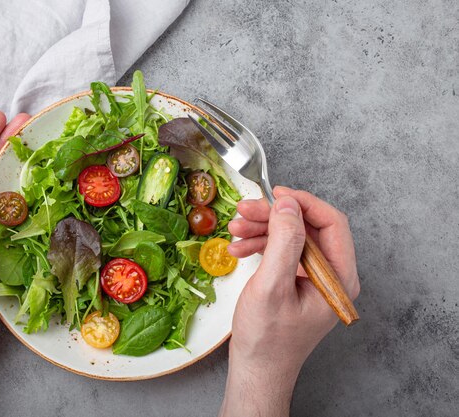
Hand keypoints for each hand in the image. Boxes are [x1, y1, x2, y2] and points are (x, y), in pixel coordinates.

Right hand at [220, 186, 359, 416]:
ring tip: (235, 229)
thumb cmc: (267, 339)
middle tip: (244, 210)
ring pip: (292, 238)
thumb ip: (283, 242)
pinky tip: (239, 248)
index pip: (332, 223)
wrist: (256, 369)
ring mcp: (313, 279)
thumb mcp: (272, 286)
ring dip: (263, 230)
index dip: (304, 203)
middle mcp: (331, 275)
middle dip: (274, 217)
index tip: (276, 194)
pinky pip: (282, 253)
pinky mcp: (297, 282)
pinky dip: (260, 246)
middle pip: (307, 228)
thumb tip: (288, 205)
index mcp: (338, 277)